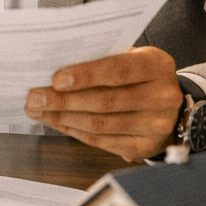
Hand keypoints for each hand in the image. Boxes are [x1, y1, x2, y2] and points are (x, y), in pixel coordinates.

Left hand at [23, 47, 184, 161]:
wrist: (170, 105)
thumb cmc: (139, 75)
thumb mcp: (131, 57)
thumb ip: (101, 59)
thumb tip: (55, 70)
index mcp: (157, 66)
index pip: (118, 70)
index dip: (85, 75)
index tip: (55, 79)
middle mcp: (162, 96)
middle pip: (105, 101)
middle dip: (64, 100)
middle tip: (34, 98)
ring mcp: (156, 125)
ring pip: (100, 124)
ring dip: (64, 118)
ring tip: (38, 111)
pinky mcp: (145, 147)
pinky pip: (102, 141)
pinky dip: (75, 131)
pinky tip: (57, 122)